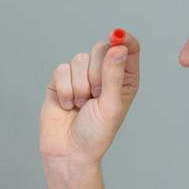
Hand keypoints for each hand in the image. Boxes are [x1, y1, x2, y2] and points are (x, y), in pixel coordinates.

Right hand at [39, 29, 141, 167]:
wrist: (68, 152)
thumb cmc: (96, 134)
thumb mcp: (111, 105)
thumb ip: (114, 75)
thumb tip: (118, 46)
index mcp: (124, 78)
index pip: (127, 47)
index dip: (122, 38)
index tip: (116, 36)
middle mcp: (103, 73)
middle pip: (101, 47)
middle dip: (96, 72)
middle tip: (96, 95)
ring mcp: (81, 76)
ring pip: (79, 59)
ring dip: (80, 86)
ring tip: (81, 105)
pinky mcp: (60, 81)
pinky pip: (61, 69)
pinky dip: (65, 89)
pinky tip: (68, 105)